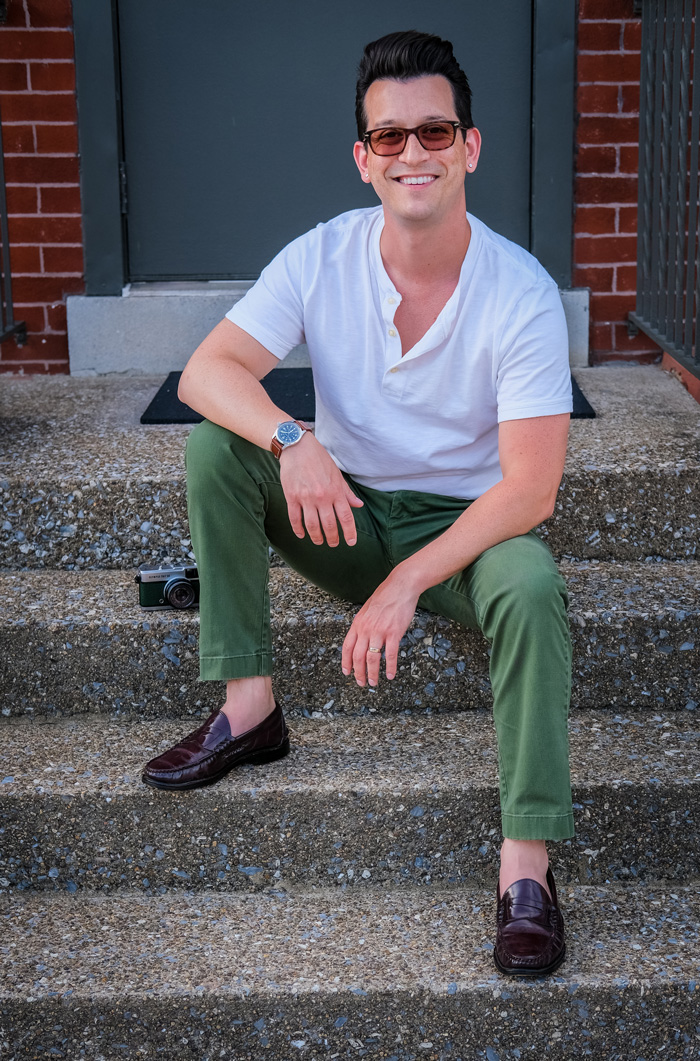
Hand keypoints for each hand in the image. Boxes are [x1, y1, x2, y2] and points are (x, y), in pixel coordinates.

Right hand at [279, 431, 362, 546]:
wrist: (298, 447)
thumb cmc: (319, 459)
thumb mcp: (337, 475)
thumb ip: (347, 492)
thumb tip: (359, 505)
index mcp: (336, 491)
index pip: (346, 517)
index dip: (350, 532)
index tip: (350, 542)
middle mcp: (322, 497)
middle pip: (329, 525)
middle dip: (332, 538)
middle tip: (333, 544)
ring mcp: (306, 498)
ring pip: (312, 525)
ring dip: (316, 537)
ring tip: (319, 541)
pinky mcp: (292, 497)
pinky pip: (295, 518)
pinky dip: (298, 529)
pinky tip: (301, 535)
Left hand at [341, 572, 419, 686]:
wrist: (400, 586)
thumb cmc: (385, 596)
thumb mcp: (367, 610)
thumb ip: (363, 624)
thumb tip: (361, 637)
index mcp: (358, 623)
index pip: (347, 647)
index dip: (346, 662)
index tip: (347, 672)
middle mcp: (366, 629)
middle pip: (358, 656)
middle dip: (358, 672)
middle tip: (361, 683)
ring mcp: (379, 631)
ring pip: (372, 658)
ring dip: (372, 673)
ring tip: (374, 682)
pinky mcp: (394, 632)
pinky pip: (390, 654)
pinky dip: (389, 667)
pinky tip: (390, 675)